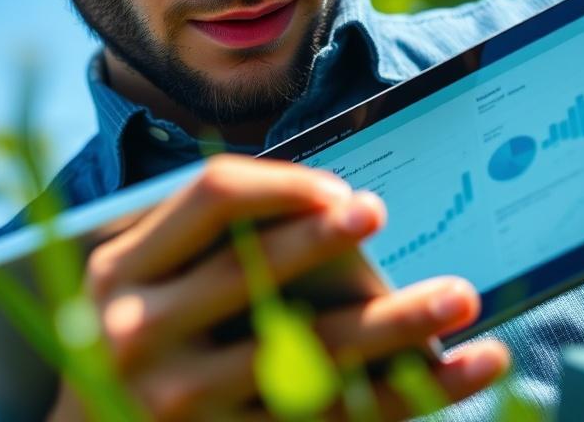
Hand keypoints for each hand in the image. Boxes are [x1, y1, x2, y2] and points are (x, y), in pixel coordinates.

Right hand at [48, 154, 509, 420]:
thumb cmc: (137, 337)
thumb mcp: (142, 280)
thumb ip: (204, 242)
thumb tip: (326, 203)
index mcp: (121, 269)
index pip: (211, 198)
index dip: (282, 184)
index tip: (340, 188)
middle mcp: (136, 333)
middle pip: (255, 271)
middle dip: (327, 239)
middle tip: (385, 211)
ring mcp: (177, 401)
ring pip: (307, 355)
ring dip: (395, 325)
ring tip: (462, 296)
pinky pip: (330, 421)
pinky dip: (407, 394)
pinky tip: (462, 370)